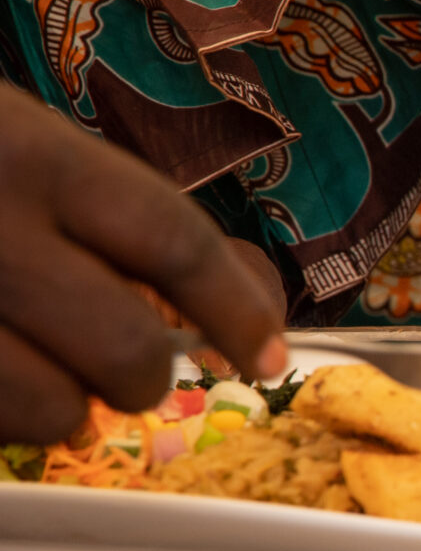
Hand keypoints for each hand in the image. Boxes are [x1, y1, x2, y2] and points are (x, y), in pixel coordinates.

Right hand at [0, 86, 286, 442]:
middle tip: (134, 371)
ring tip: (37, 372)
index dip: (237, 311)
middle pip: (125, 349)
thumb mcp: (18, 139)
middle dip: (146, 376)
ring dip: (62, 410)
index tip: (266, 352)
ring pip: (48, 411)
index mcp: (26, 155)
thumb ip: (115, 212)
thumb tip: (244, 296)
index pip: (172, 243)